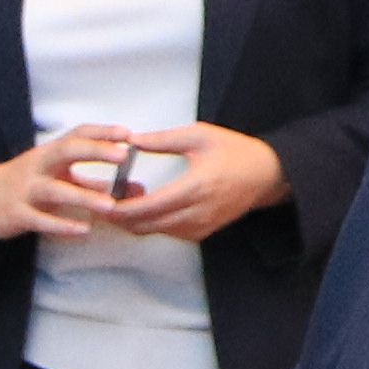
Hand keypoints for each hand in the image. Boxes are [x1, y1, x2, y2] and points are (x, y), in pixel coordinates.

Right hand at [0, 126, 148, 243]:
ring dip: (84, 197)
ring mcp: (26, 190)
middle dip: (95, 151)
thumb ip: (95, 184)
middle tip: (123, 156)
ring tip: (110, 206)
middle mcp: (38, 165)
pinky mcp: (17, 214)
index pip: (78, 134)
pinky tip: (83, 231)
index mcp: (50, 153)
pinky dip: (62, 226)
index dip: (102, 132)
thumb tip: (135, 189)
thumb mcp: (59, 179)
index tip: (128, 134)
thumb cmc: (28, 185)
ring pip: (56, 190)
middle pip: (67, 151)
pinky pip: (40, 220)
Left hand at [89, 123, 286, 240]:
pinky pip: (168, 233)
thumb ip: (163, 140)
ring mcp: (200, 226)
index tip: (102, 200)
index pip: (148, 208)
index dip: (121, 209)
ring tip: (122, 198)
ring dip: (135, 220)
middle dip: (120, 218)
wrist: (266, 174)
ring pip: (155, 232)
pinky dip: (152, 223)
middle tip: (102, 202)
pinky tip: (144, 205)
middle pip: (146, 226)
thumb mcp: (199, 135)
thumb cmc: (235, 152)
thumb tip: (131, 140)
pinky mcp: (202, 232)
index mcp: (195, 188)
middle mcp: (197, 213)